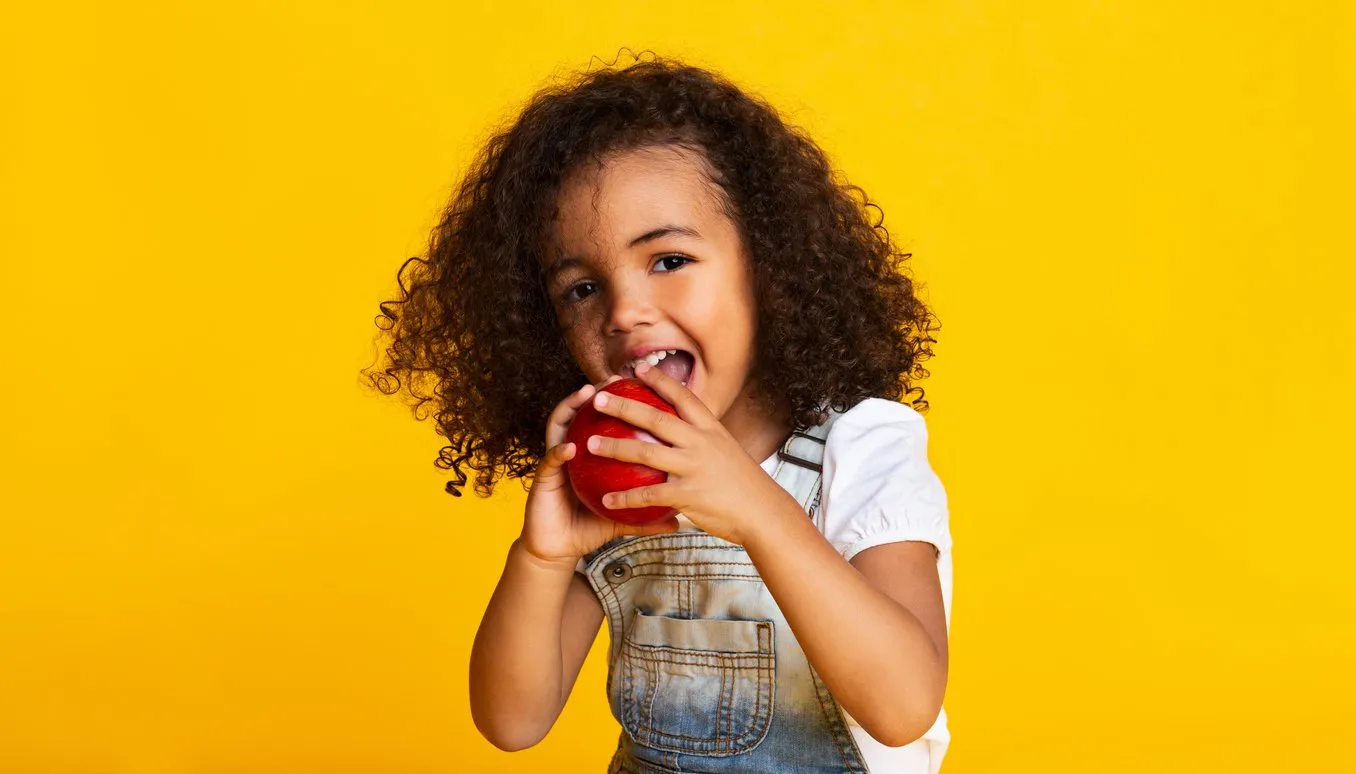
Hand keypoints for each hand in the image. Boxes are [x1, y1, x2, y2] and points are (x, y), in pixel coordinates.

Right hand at [520, 374, 680, 571]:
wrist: (559, 548)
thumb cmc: (591, 528)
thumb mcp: (622, 518)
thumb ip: (647, 515)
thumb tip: (680, 520)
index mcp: (592, 458)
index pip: (605, 426)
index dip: (620, 405)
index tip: (640, 388)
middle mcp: (574, 452)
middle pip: (584, 416)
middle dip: (596, 394)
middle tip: (611, 380)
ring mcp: (557, 461)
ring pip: (560, 427)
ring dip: (570, 408)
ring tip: (585, 396)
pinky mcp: (542, 478)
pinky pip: (551, 461)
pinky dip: (559, 452)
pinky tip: (570, 448)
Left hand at [581, 361, 785, 545]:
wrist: (763, 512)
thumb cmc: (742, 482)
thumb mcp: (725, 449)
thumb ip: (701, 438)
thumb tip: (679, 430)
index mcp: (709, 428)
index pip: (681, 395)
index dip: (658, 379)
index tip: (637, 367)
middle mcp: (700, 442)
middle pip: (654, 418)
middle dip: (623, 406)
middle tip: (597, 398)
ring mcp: (693, 467)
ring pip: (645, 452)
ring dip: (614, 447)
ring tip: (589, 445)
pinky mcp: (687, 495)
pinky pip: (648, 495)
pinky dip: (624, 498)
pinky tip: (606, 501)